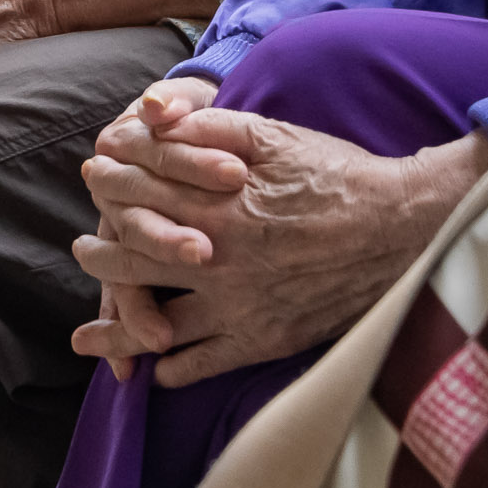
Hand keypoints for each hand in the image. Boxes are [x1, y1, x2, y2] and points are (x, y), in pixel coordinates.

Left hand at [70, 93, 483, 385]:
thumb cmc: (336, 174)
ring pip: (155, 323)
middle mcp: (216, 259)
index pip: (136, 197)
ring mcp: (237, 305)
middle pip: (132, 260)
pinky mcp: (264, 339)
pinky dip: (171, 369)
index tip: (94, 179)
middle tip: (84, 249)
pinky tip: (155, 370)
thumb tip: (150, 116)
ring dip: (115, 328)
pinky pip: (202, 364)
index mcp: (212, 205)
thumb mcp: (270, 134)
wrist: (404, 228)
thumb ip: (206, 126)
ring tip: (87, 336)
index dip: (110, 185)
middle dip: (99, 255)